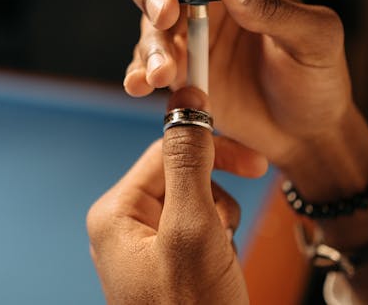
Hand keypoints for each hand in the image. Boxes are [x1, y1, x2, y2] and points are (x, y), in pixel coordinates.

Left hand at [87, 87, 247, 304]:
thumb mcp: (194, 229)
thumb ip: (189, 162)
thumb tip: (184, 101)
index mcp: (115, 213)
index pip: (162, 153)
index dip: (208, 148)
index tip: (252, 159)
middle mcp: (123, 226)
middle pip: (179, 178)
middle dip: (215, 198)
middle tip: (229, 226)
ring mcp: (144, 249)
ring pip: (193, 204)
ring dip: (219, 223)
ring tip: (220, 255)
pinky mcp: (165, 266)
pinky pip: (196, 232)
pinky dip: (217, 242)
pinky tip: (220, 266)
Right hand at [125, 0, 357, 170]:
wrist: (306, 134)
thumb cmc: (318, 77)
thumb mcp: (314, 39)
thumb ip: (272, 8)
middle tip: (166, 17)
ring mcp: (189, 35)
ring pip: (150, 22)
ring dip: (151, 44)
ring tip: (163, 74)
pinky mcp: (177, 71)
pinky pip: (146, 64)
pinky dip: (138, 72)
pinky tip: (139, 85)